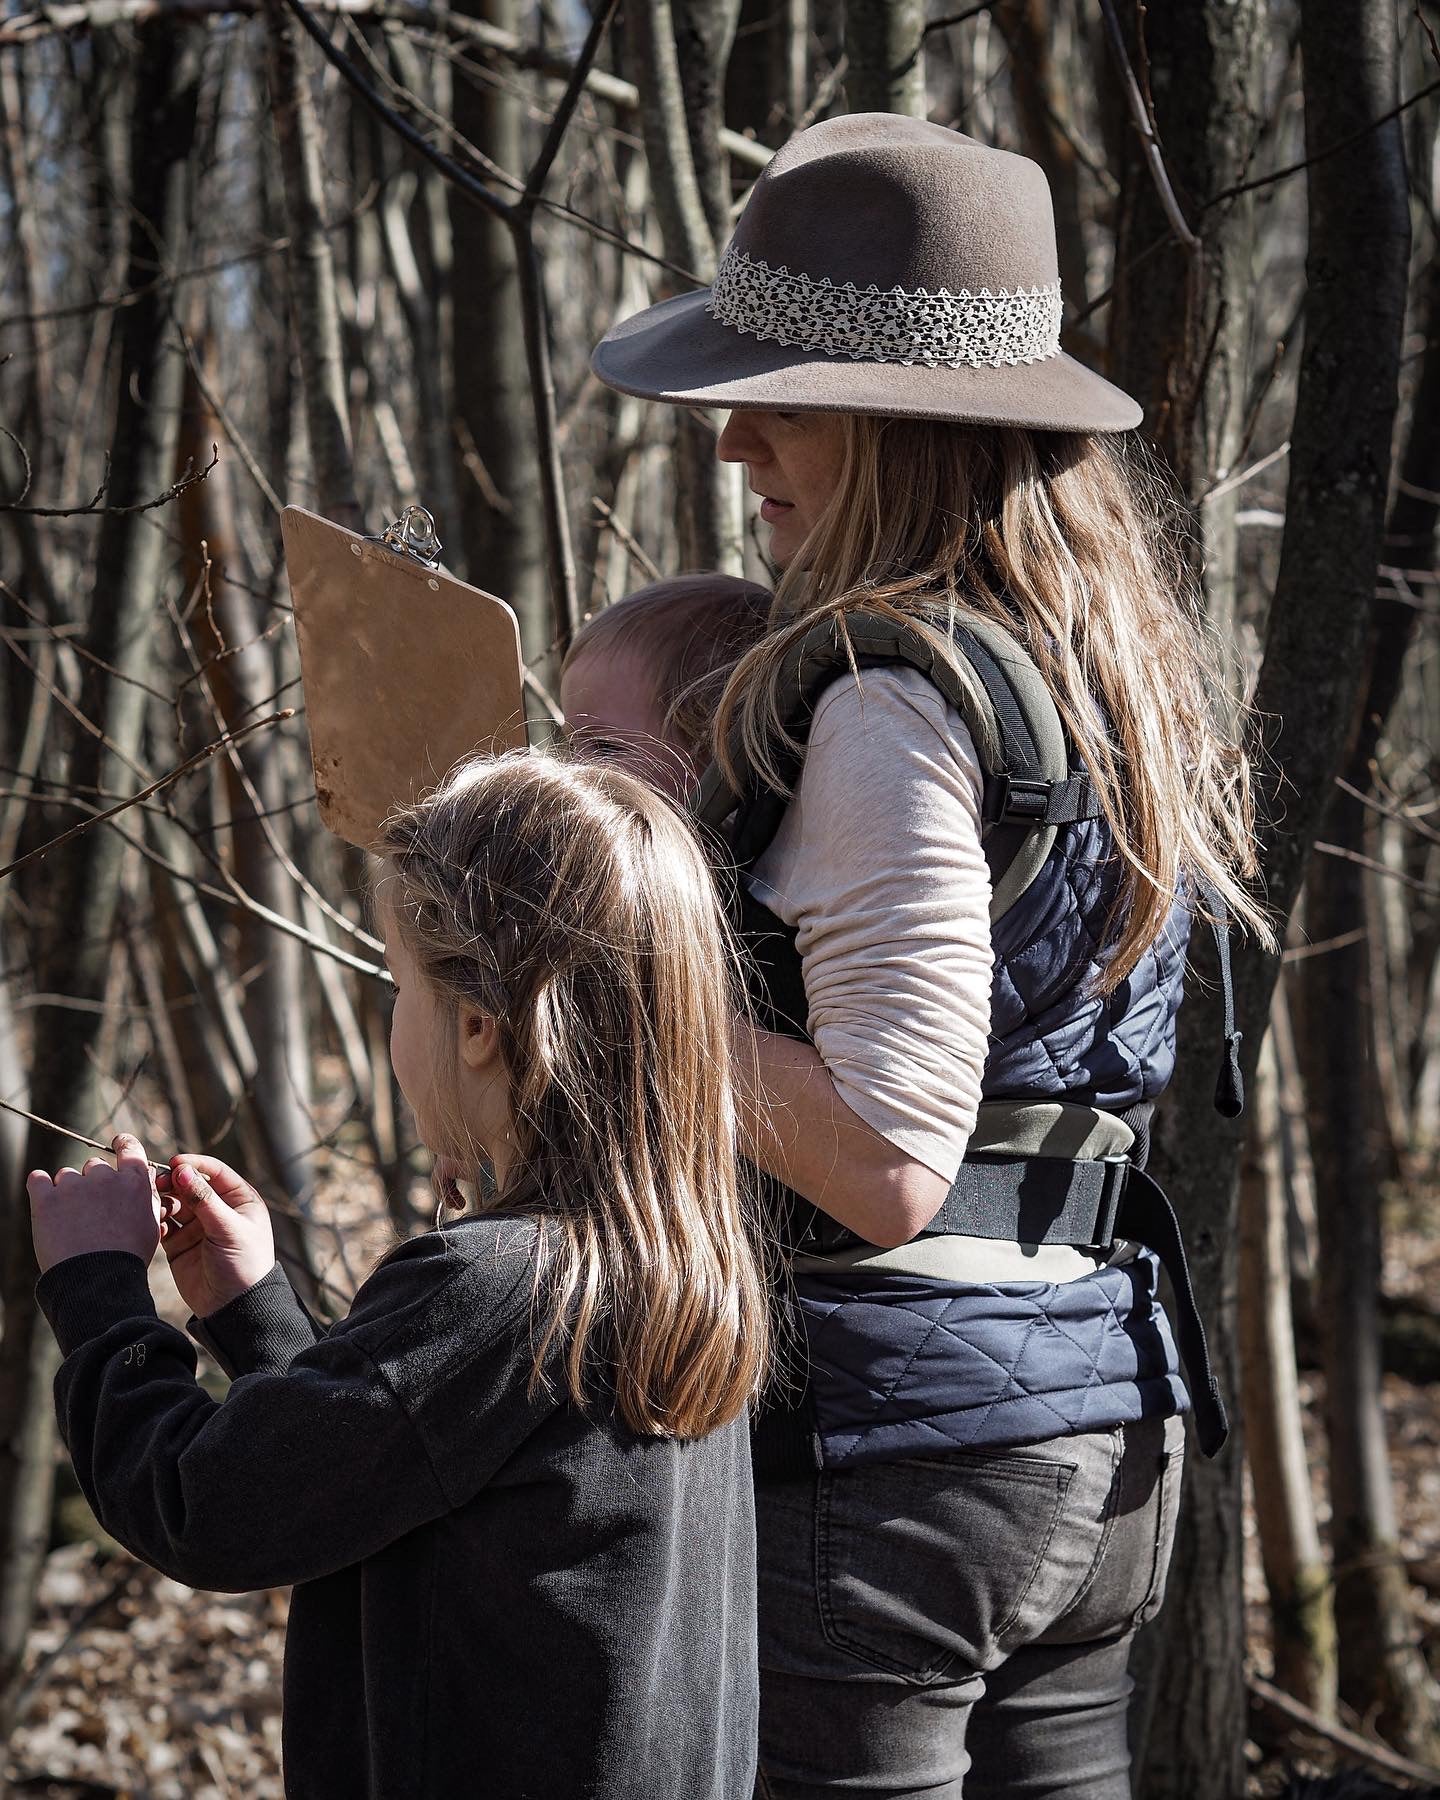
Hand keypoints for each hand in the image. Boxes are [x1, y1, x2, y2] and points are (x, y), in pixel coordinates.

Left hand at [28, 1135, 162, 1274]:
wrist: (96, 1281)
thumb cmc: (127, 1257)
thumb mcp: (150, 1225)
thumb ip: (147, 1196)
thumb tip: (145, 1177)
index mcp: (134, 1181)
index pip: (130, 1147)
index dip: (123, 1144)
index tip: (116, 1144)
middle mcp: (105, 1177)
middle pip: (94, 1166)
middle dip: (92, 1184)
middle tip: (92, 1212)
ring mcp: (74, 1186)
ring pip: (66, 1176)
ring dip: (67, 1191)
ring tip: (71, 1222)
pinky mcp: (45, 1198)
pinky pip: (37, 1180)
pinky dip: (39, 1188)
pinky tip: (45, 1205)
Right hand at [157, 1154, 275, 1317]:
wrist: (232, 1307)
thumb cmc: (243, 1264)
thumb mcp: (227, 1228)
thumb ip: (204, 1199)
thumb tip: (182, 1169)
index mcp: (239, 1199)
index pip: (214, 1171)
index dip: (194, 1164)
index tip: (174, 1163)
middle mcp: (216, 1209)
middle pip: (189, 1184)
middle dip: (172, 1181)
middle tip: (155, 1183)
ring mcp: (196, 1226)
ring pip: (173, 1202)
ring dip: (162, 1200)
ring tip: (153, 1205)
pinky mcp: (179, 1243)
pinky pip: (163, 1224)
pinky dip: (155, 1220)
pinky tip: (151, 1223)